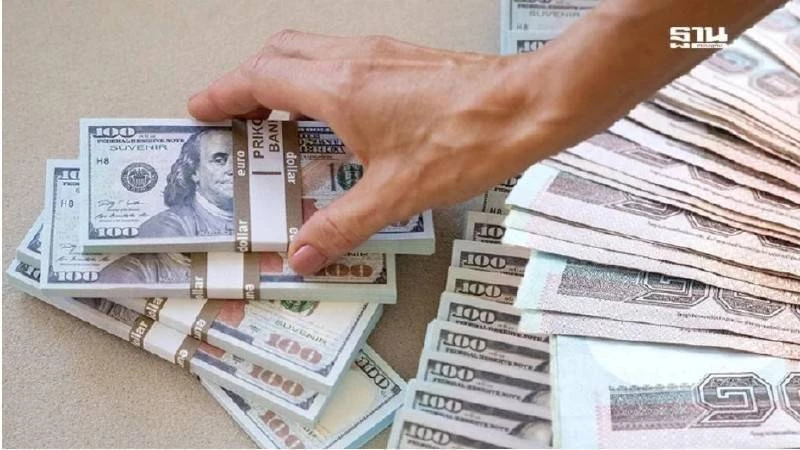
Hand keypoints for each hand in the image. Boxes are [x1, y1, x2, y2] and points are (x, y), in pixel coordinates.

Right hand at [188, 31, 546, 274]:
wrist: (527, 106)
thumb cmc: (469, 138)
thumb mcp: (395, 194)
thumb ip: (341, 225)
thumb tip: (304, 253)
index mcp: (339, 89)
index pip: (259, 79)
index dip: (223, 94)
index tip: (202, 108)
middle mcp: (354, 61)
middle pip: (278, 54)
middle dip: (247, 82)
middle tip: (235, 114)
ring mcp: (381, 55)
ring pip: (311, 51)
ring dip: (284, 78)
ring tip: (278, 118)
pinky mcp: (404, 62)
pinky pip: (344, 60)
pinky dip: (320, 79)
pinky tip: (338, 116)